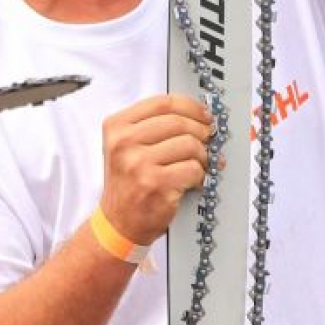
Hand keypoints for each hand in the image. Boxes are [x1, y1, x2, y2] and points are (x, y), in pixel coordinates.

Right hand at [97, 95, 212, 246]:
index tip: (203, 114)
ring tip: (198, 164)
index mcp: (116, 127)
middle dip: (201, 131)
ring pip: (190, 145)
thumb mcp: (126, 147)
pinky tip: (192, 181)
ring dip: (202, 156)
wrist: (119, 222)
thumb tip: (199, 115)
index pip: (162, 103)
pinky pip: (193, 168)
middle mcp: (124, 143)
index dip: (190, 106)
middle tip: (207, 140)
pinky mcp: (156, 184)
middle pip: (179, 122)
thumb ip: (153, 126)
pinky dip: (200, 175)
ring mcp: (139, 164)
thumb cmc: (128, 183)